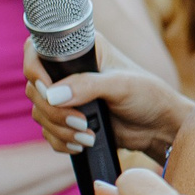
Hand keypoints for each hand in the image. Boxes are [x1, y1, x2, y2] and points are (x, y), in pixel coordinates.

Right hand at [24, 36, 193, 162]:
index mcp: (80, 51)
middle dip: (54, 111)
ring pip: (40, 113)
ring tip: (88, 135)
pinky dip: (61, 141)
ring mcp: (67, 97)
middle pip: (36, 89)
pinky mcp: (69, 120)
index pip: (37, 52)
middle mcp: (69, 72)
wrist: (159, 127)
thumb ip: (87, 86)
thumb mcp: (121, 85)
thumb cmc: (148, 96)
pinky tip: (82, 143)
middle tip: (81, 121)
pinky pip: (49, 132)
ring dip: (60, 129)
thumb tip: (53, 96)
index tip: (49, 92)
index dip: (35, 71)